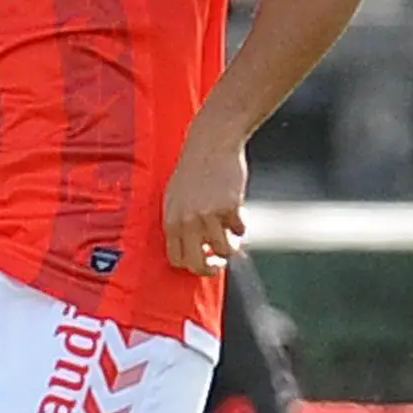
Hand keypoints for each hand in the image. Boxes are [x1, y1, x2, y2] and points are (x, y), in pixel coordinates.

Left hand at [164, 123, 247, 273]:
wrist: (211, 143)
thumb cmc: (193, 169)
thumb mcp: (175, 196)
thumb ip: (180, 222)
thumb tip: (191, 250)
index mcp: (171, 219)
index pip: (176, 258)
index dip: (190, 265)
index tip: (201, 261)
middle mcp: (188, 221)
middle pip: (198, 264)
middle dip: (211, 268)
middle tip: (219, 262)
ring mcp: (209, 216)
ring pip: (225, 250)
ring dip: (231, 243)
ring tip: (231, 230)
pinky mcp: (230, 208)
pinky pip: (240, 230)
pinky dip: (241, 224)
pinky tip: (237, 210)